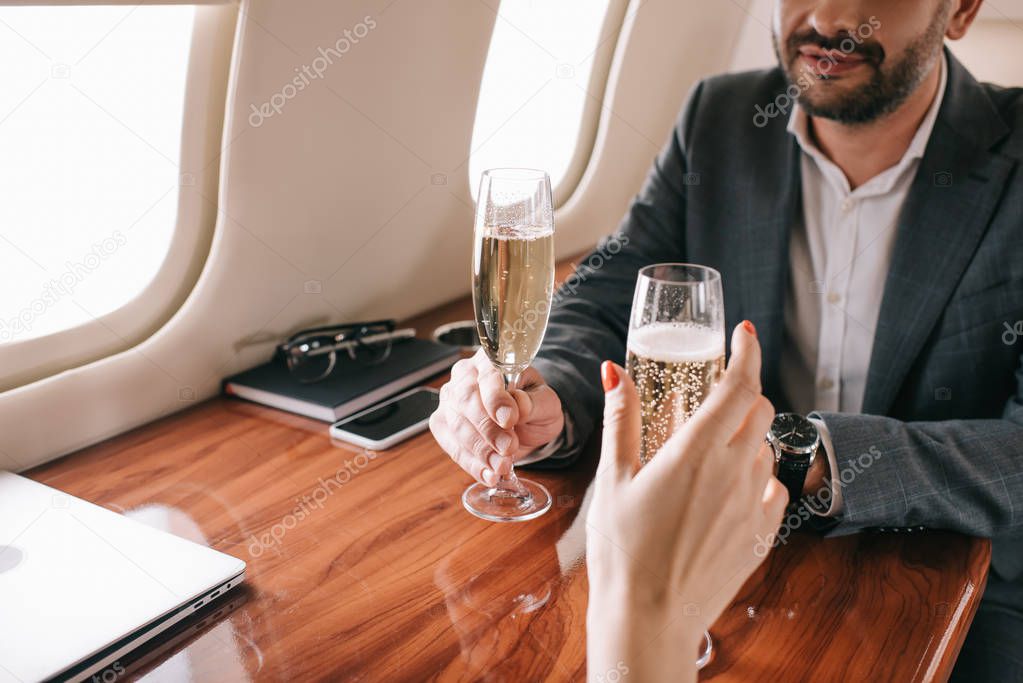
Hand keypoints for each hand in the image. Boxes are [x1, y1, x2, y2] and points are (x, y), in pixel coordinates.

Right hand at [429, 349, 564, 485]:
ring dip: (480, 451)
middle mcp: (465, 376)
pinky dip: (472, 465)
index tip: (510, 419)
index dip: (496, 398)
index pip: (488, 375)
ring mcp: (450, 400)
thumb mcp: (547, 402)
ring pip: (457, 426)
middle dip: (488, 429)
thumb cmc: (534, 405)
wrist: (526, 423)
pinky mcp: (443, 425)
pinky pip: (452, 447)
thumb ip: (536, 402)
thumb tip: (519, 403)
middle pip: (466, 400)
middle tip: (509, 448)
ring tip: (502, 466)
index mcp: (491, 360)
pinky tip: (489, 474)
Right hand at [586, 322, 787, 681]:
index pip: (740, 385)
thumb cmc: (622, 551)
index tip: (745, 333)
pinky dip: (757, 478)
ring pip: (765, 450)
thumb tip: (614, 371)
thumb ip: (620, 419)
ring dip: (746, 437)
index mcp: (698, 452)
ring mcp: (753, 506)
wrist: (647, 619)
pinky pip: (773, 491)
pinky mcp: (760, 537)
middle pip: (759, 411)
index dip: (748, 352)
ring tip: (709, 453)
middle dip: (743, 393)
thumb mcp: (613, 479)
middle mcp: (735, 472)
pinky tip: (730, 490)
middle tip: (714, 398)